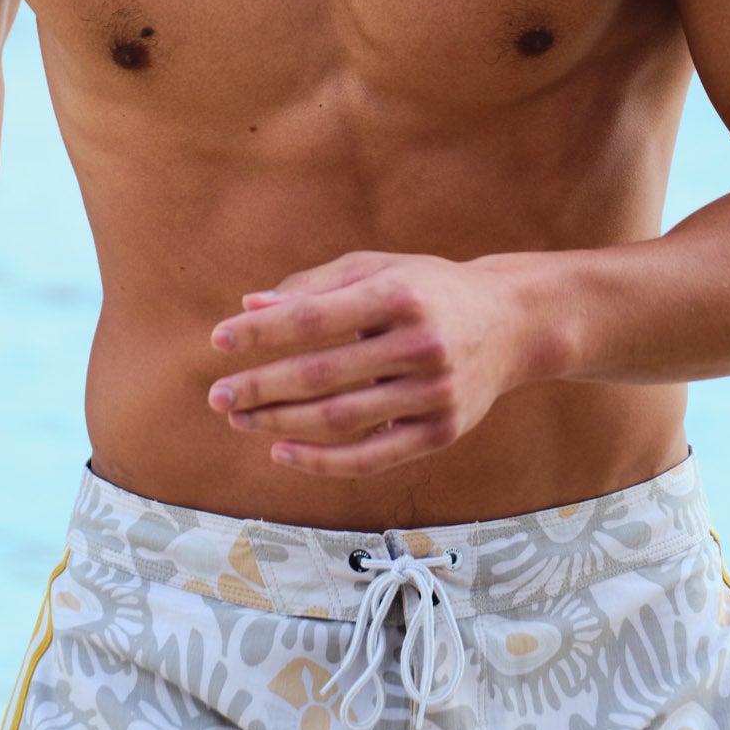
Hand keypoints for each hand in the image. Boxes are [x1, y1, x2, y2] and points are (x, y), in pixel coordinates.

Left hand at [206, 250, 536, 476]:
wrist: (513, 322)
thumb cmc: (428, 288)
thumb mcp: (377, 268)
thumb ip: (314, 286)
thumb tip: (250, 305)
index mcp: (398, 294)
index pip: (314, 317)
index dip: (263, 332)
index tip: (219, 340)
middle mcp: (420, 343)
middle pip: (323, 374)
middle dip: (262, 386)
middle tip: (217, 396)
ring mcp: (435, 392)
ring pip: (342, 418)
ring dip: (281, 423)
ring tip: (241, 420)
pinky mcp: (443, 431)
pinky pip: (374, 456)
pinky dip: (323, 461)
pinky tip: (283, 452)